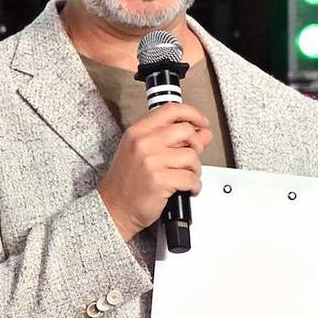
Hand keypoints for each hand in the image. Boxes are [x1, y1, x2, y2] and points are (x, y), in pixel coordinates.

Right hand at [98, 103, 211, 241]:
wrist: (114, 208)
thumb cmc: (127, 182)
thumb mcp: (143, 152)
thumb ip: (172, 140)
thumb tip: (203, 133)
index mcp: (138, 132)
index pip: (171, 110)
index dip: (192, 114)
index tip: (201, 122)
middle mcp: (143, 143)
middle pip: (186, 131)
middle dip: (196, 145)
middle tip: (192, 157)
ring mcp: (151, 162)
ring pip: (191, 156)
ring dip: (195, 169)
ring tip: (187, 176)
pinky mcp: (160, 181)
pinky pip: (190, 178)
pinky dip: (194, 185)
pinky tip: (187, 188)